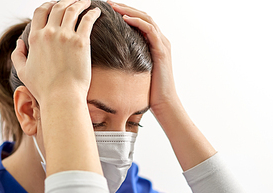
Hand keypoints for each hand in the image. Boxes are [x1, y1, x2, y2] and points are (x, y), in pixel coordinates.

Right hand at [12, 0, 100, 105]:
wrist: (61, 98)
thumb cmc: (44, 89)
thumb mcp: (23, 72)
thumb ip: (18, 55)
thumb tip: (19, 42)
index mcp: (35, 38)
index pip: (40, 12)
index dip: (48, 5)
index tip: (55, 4)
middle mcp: (49, 33)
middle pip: (57, 7)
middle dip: (66, 1)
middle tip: (74, 1)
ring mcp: (65, 36)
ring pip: (72, 10)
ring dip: (80, 2)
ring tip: (86, 2)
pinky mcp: (81, 42)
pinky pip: (87, 20)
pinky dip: (92, 13)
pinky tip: (96, 11)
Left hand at [107, 1, 180, 116]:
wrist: (164, 103)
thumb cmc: (149, 92)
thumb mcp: (136, 72)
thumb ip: (129, 61)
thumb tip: (110, 60)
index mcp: (154, 44)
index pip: (140, 21)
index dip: (125, 13)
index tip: (108, 9)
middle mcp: (160, 40)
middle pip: (143, 15)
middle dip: (125, 7)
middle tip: (109, 3)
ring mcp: (162, 44)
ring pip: (146, 19)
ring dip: (129, 11)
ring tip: (114, 6)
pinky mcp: (162, 51)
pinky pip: (150, 30)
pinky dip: (137, 22)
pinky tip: (125, 19)